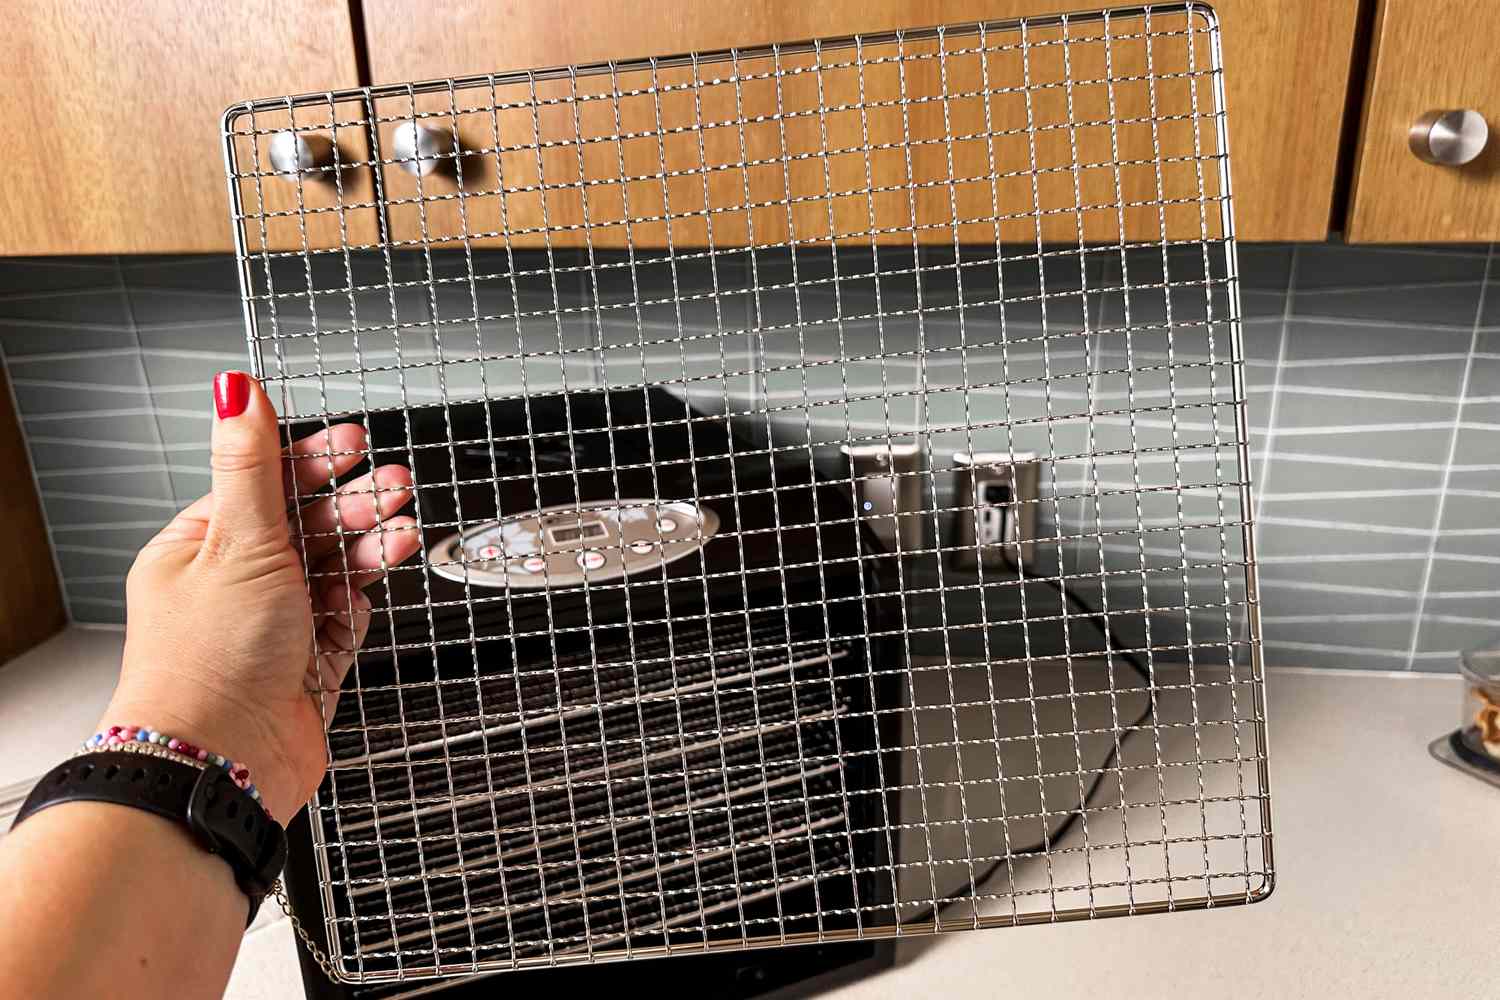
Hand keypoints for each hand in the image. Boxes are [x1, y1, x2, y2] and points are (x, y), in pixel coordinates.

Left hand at [102, 372, 421, 821]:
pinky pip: (346, 617)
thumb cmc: (207, 664)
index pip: (264, 486)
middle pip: (306, 525)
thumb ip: (249, 464)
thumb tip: (234, 391)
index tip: (354, 441)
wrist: (221, 762)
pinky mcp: (307, 665)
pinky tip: (378, 580)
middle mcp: (234, 586)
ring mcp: (272, 627)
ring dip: (367, 546)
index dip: (312, 460)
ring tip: (401, 530)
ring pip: (332, 569)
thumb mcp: (237, 543)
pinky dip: (365, 597)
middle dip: (353, 503)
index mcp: (199, 549)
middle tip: (395, 486)